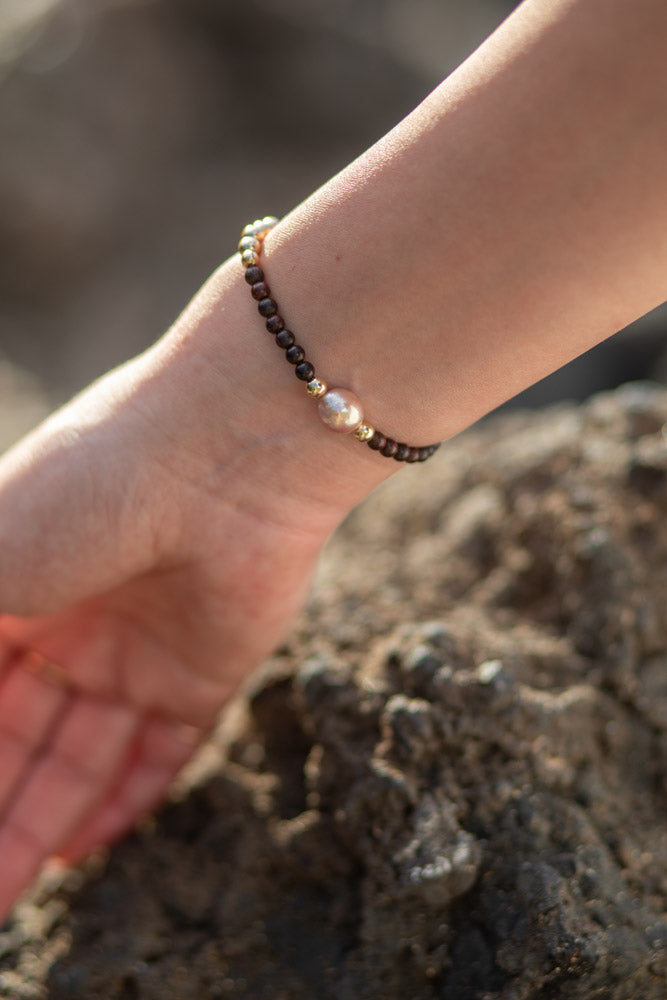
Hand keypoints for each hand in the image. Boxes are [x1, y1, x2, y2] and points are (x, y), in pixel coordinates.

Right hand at [0, 262, 358, 921]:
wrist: (224, 456)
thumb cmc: (86, 494)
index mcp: (13, 587)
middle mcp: (73, 622)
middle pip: (22, 737)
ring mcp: (139, 649)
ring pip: (85, 754)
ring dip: (48, 820)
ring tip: (11, 895)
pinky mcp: (206, 670)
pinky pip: (163, 750)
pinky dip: (127, 799)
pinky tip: (85, 850)